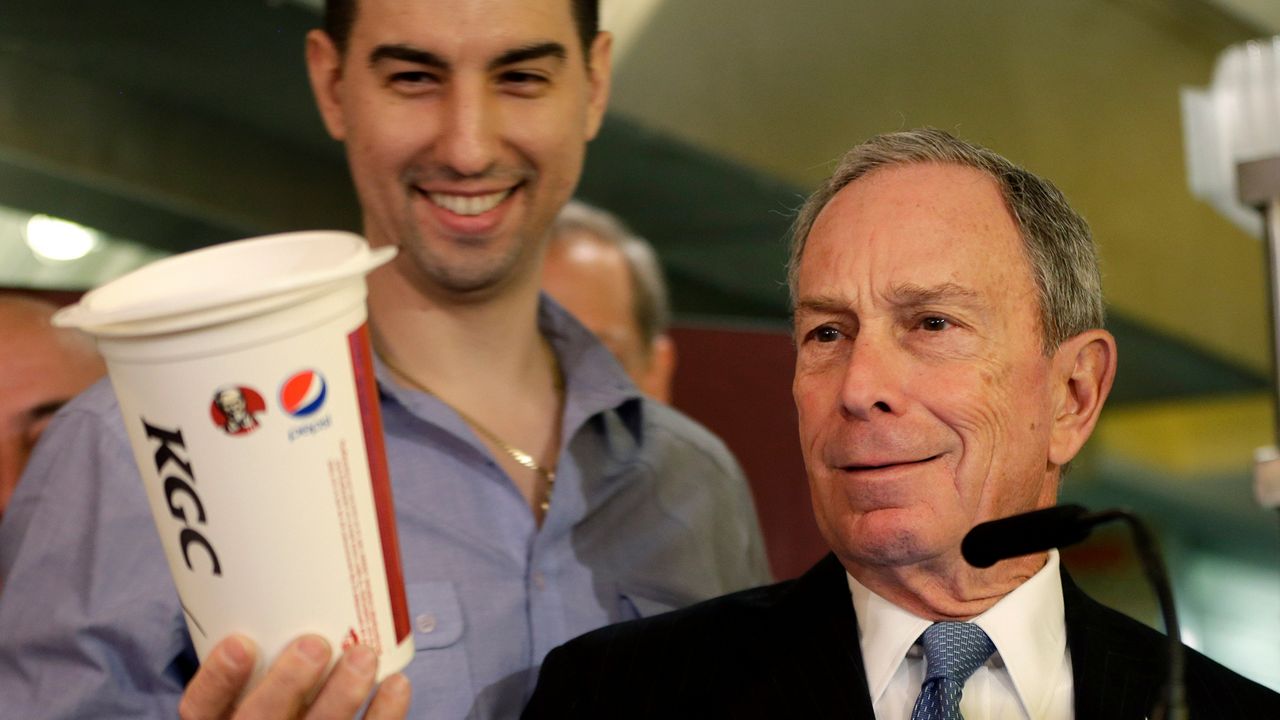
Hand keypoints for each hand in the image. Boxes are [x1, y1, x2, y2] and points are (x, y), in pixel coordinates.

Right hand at [178, 634, 410, 719]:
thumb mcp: (250, 678)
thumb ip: (262, 645)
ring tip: (363, 655)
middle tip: (315, 644)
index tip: (240, 642)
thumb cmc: (274, 689)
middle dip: (288, 684)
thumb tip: (296, 568)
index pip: (201, 706)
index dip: (218, 677)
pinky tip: (396, 684)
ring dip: (342, 696)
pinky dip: (384, 715)